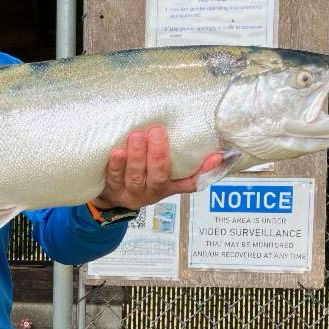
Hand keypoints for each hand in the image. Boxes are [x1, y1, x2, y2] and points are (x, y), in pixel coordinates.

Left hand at [93, 124, 222, 210]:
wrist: (111, 196)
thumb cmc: (141, 175)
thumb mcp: (162, 170)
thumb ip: (180, 156)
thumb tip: (208, 139)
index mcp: (168, 186)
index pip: (191, 182)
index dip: (205, 171)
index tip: (216, 156)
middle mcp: (152, 191)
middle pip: (159, 177)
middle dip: (158, 155)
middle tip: (158, 132)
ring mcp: (131, 192)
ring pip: (136, 177)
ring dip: (137, 157)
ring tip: (137, 137)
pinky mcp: (112, 190)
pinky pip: (114, 179)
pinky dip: (116, 166)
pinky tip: (117, 152)